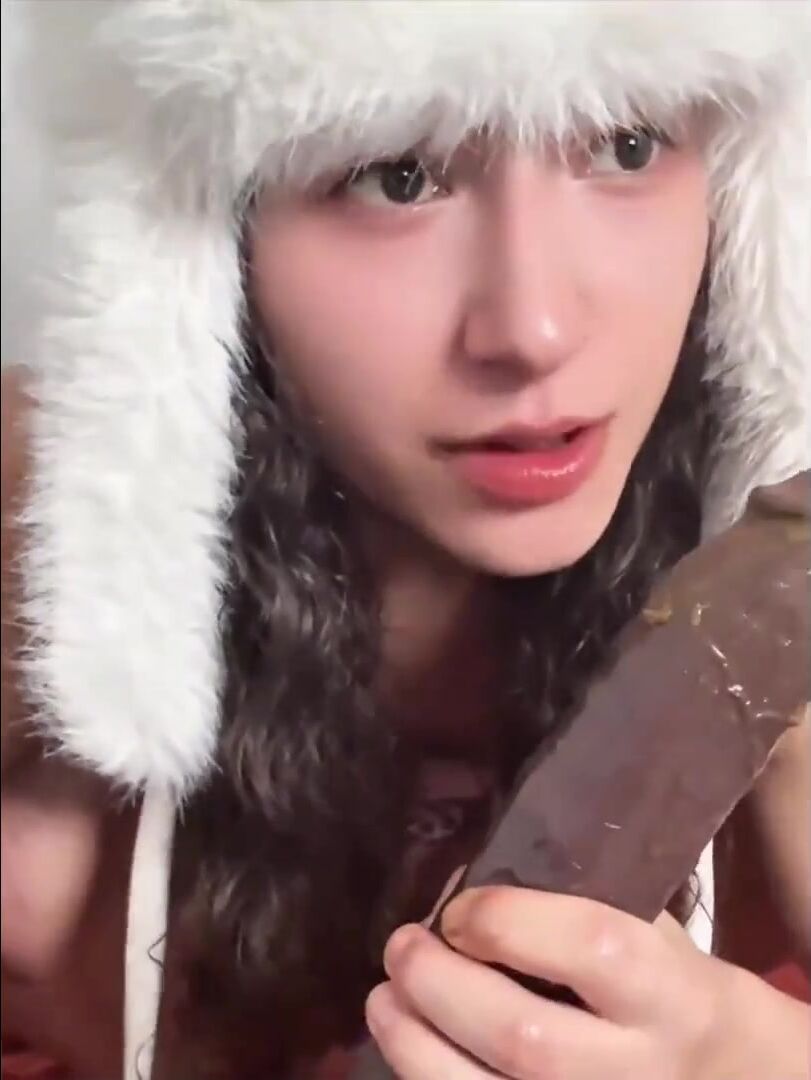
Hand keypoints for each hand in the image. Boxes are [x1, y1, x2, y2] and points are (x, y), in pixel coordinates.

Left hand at [366, 886, 809, 1078]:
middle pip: (519, 1036)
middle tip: (399, 948)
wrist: (722, 1079)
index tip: (457, 909)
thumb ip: (570, 902)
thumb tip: (459, 878)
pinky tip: (412, 1049)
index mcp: (661, 989)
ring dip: (414, 1044)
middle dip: (440, 985)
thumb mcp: (645, 927)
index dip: (507, 921)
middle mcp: (630, 1068)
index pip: (586, 948)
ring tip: (383, 1000)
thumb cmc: (665, 983)